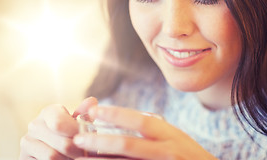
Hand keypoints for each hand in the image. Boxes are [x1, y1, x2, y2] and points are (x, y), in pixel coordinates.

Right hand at [19, 97, 97, 159]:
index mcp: (50, 111)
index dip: (76, 133)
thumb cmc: (69, 134)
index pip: (59, 122)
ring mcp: (27, 141)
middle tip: (86, 153)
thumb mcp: (78, 124)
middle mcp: (35, 124)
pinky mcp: (23, 156)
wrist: (53, 149)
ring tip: (78, 158)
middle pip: (62, 142)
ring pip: (53, 156)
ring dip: (69, 158)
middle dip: (77, 150)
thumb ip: (85, 114)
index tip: (87, 139)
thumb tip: (92, 101)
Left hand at [73, 106, 217, 159]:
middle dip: (101, 140)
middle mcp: (168, 150)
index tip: (94, 111)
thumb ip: (154, 129)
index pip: (140, 121)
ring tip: (79, 157)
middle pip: (129, 144)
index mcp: (171, 134)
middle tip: (78, 137)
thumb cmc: (188, 156)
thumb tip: (122, 118)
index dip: (116, 114)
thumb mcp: (175, 137)